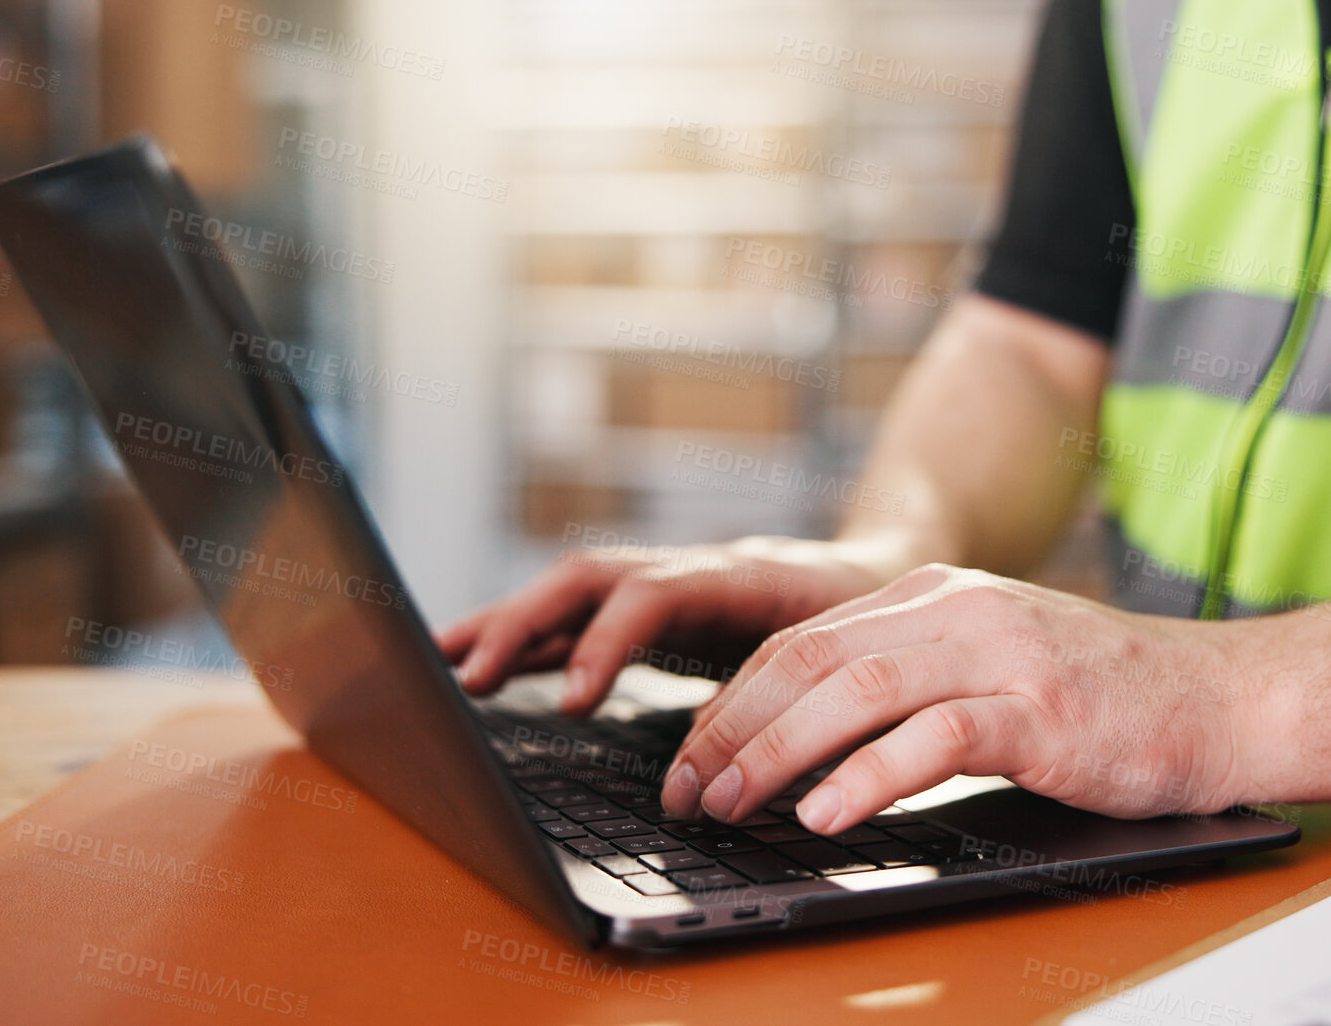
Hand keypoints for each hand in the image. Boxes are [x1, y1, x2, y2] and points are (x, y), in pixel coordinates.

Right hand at [438, 536, 900, 714]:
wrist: (887, 566)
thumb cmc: (869, 616)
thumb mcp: (844, 655)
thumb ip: (783, 697)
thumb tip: (721, 764)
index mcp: (740, 576)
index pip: (652, 595)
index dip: (604, 644)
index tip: (571, 701)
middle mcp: (691, 569)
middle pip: (589, 579)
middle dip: (522, 623)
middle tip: (465, 677)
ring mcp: (668, 581)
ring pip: (573, 591)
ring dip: (507, 624)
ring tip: (443, 663)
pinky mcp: (656, 606)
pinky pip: (582, 613)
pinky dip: (530, 635)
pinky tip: (486, 664)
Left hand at [659, 564, 1255, 834]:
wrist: (1228, 698)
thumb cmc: (1110, 697)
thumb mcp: (995, 660)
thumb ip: (912, 678)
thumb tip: (810, 738)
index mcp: (936, 595)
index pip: (801, 639)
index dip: (731, 700)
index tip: (690, 755)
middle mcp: (957, 610)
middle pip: (806, 659)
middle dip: (731, 728)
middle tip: (687, 789)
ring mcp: (998, 654)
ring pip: (852, 692)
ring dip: (776, 752)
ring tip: (732, 802)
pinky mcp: (1038, 709)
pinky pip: (931, 738)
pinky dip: (866, 778)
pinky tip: (826, 813)